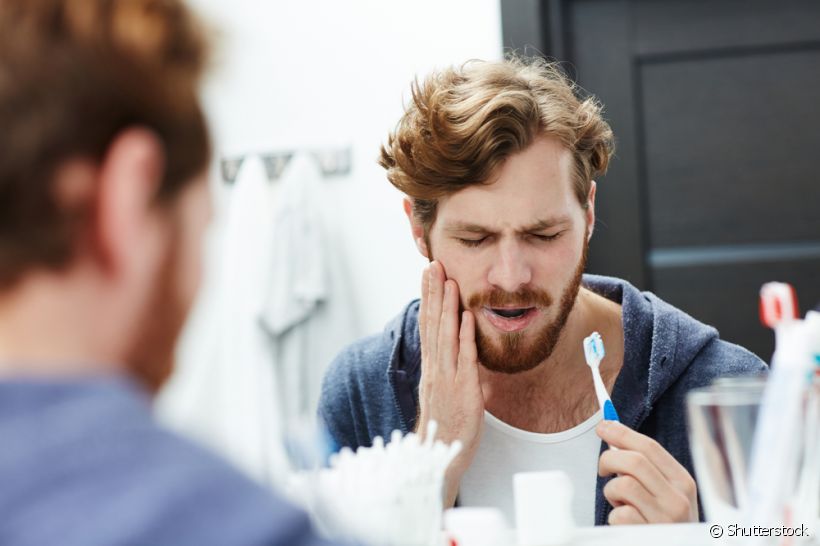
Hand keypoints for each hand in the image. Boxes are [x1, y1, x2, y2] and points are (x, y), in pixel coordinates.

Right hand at [416, 261, 483, 506]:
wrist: (439, 456)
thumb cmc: (446, 426)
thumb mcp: (445, 392)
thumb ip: (451, 369)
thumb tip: (461, 351)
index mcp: (431, 367)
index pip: (427, 325)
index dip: (428, 298)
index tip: (428, 275)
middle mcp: (435, 368)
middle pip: (432, 323)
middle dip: (433, 293)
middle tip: (433, 265)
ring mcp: (447, 377)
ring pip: (444, 335)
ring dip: (447, 306)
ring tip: (448, 281)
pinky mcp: (462, 389)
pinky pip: (464, 358)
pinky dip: (464, 336)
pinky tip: (465, 316)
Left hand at [597, 420, 698, 523]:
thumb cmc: (662, 521)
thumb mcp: (663, 493)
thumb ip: (644, 468)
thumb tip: (613, 434)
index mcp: (683, 482)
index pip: (650, 447)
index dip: (622, 433)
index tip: (603, 426)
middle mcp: (679, 499)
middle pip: (634, 461)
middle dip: (609, 459)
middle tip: (603, 469)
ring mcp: (666, 519)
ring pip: (623, 485)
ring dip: (612, 492)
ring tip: (619, 502)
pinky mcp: (649, 536)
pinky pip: (619, 514)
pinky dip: (614, 516)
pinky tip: (624, 523)